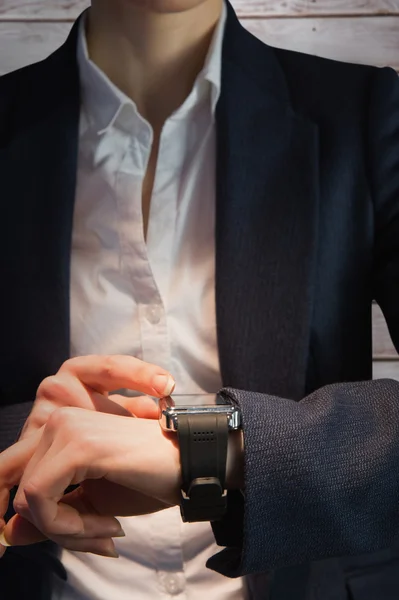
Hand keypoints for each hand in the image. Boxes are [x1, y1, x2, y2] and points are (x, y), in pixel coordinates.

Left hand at [9, 409, 180, 555]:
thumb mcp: (92, 505)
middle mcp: (57, 422)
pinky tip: (110, 525)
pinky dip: (68, 526)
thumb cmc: (149, 480)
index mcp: (60, 432)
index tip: (66, 539)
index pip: (20, 481)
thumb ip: (51, 517)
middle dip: (57, 530)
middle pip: (23, 494)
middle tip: (100, 539)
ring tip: (108, 531)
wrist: (192, 466)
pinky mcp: (77, 445)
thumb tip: (10, 534)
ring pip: (28, 499)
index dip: (28, 517)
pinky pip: (41, 499)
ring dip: (67, 531)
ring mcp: (66, 429)